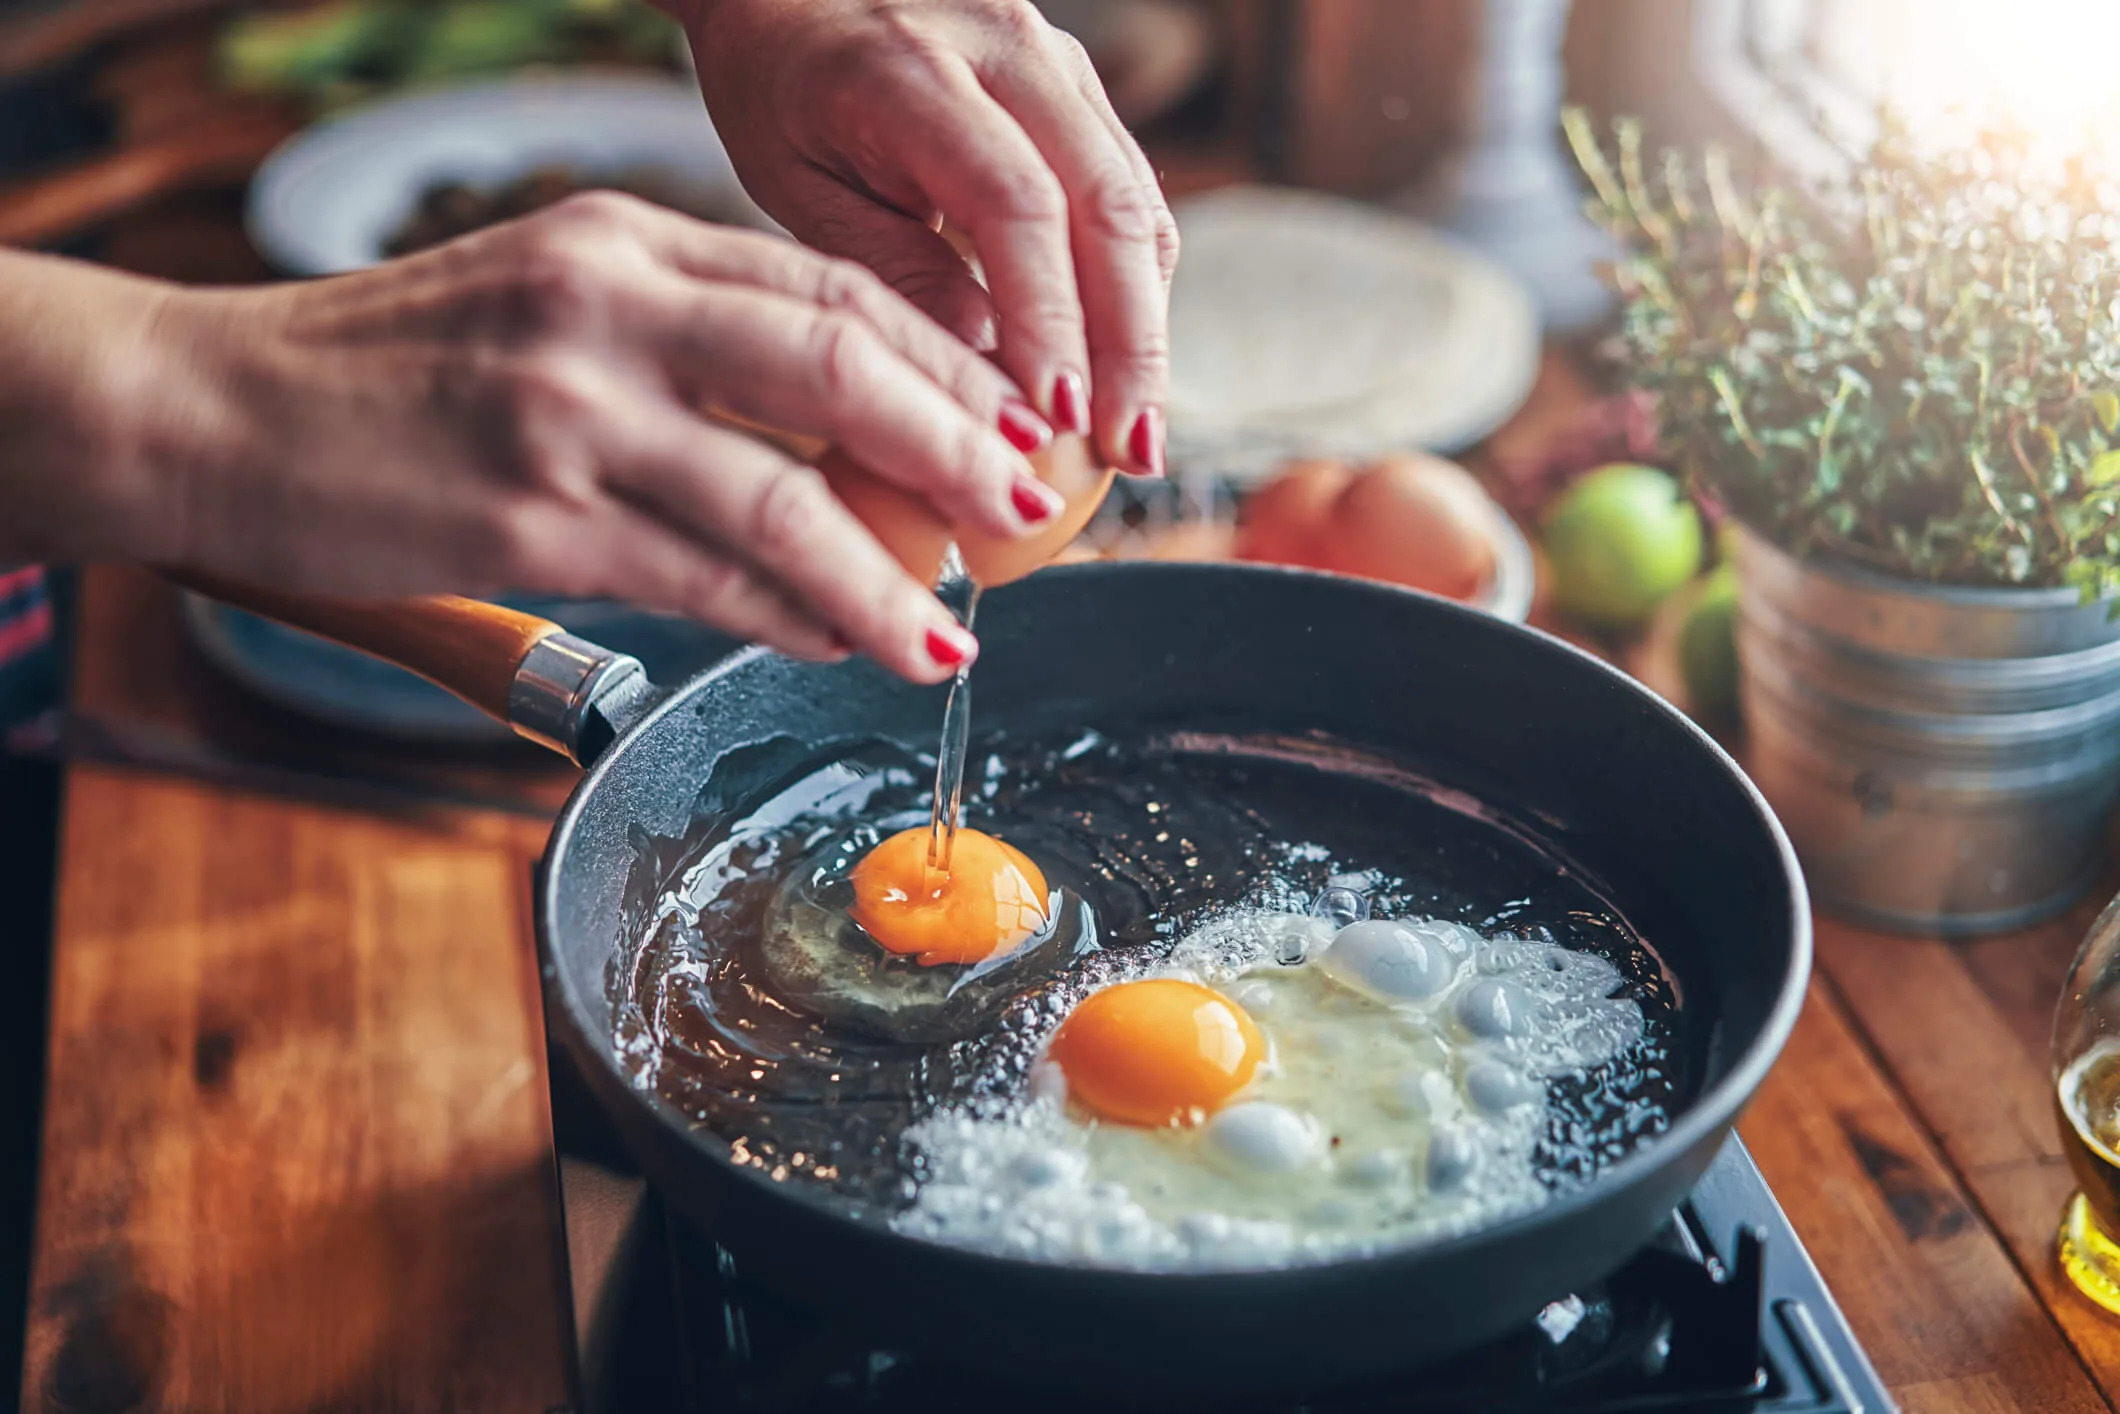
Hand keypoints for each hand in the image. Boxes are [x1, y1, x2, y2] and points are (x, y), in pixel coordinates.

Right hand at [0, 195, 1068, 682]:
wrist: (212, 407)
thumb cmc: (390, 368)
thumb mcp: (546, 300)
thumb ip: (681, 340)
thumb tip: (834, 434)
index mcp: (621, 240)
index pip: (827, 288)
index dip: (942, 364)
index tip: (1007, 423)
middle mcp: (605, 307)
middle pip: (838, 365)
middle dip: (957, 447)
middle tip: (1023, 511)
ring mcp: (567, 413)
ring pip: (784, 497)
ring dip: (886, 578)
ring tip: (948, 633)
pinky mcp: (530, 520)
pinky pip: (703, 579)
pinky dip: (786, 617)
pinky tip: (836, 642)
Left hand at [676, 0, 1179, 475]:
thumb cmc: (779, 88)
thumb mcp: (800, 185)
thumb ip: (892, 271)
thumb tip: (988, 379)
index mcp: (913, 71)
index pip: (1017, 204)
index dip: (1050, 319)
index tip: (1058, 419)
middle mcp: (1008, 49)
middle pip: (1107, 207)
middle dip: (1129, 345)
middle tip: (1130, 451)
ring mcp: (1057, 62)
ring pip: (1135, 205)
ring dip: (1146, 328)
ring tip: (1138, 431)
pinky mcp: (1080, 88)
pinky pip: (1129, 196)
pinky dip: (1134, 289)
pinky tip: (1121, 369)